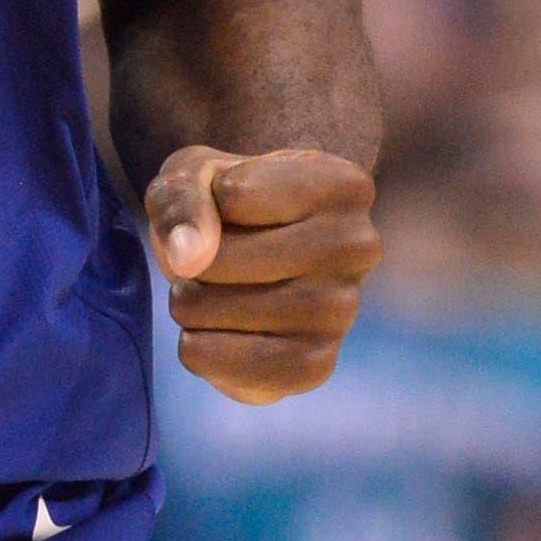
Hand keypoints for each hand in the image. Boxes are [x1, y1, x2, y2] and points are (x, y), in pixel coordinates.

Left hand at [147, 145, 379, 402]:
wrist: (250, 266)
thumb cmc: (225, 207)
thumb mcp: (194, 175)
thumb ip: (182, 199)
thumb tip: (187, 257)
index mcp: (343, 186)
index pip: (234, 194)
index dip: (207, 201)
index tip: (233, 204)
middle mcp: (358, 247)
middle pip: (219, 260)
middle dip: (191, 260)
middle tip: (216, 258)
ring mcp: (342, 312)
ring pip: (209, 310)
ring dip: (188, 302)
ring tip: (217, 291)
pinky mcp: (315, 366)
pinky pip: (216, 362)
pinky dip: (196, 346)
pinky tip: (220, 329)